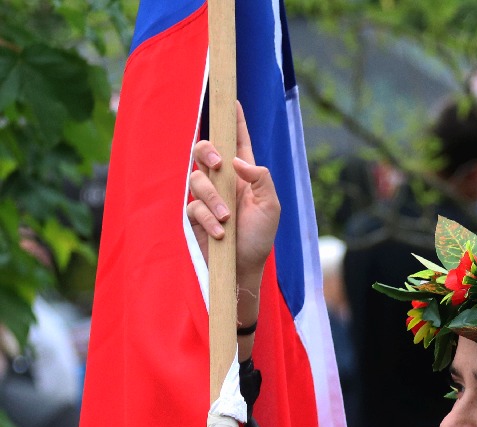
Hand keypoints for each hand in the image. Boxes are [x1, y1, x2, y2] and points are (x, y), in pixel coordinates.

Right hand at [187, 103, 279, 285]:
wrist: (243, 267)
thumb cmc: (260, 236)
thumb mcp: (271, 206)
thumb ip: (261, 179)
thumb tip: (237, 161)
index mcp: (243, 174)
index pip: (236, 141)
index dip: (233, 121)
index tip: (231, 99)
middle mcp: (222, 180)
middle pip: (204, 149)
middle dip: (207, 151)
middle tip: (217, 165)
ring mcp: (206, 196)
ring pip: (197, 178)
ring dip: (213, 199)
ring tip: (228, 219)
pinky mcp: (194, 213)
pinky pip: (193, 205)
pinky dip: (209, 219)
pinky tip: (221, 233)